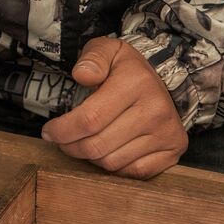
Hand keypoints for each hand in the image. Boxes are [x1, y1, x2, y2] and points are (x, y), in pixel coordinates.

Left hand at [41, 36, 187, 178]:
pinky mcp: (174, 151)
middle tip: (62, 140)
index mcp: (136, 83)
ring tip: (85, 143)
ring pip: (111, 163)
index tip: (49, 132)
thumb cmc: (126, 70)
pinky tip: (108, 151)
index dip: (62, 130)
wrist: (163, 81)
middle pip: (97, 146)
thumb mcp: (107, 51)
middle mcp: (156, 110)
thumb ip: (91, 58)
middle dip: (70, 147)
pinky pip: (132, 173)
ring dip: (90, 158)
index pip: (89, 119)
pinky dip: (114, 167)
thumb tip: (82, 75)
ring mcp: (167, 133)